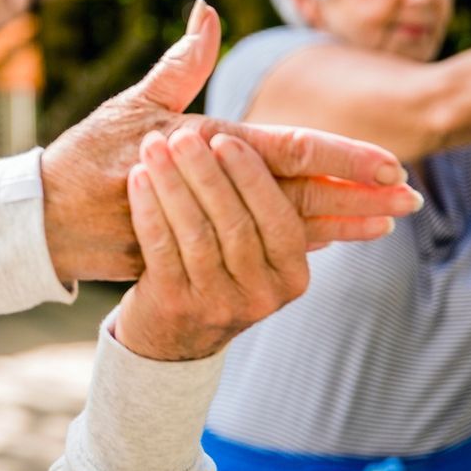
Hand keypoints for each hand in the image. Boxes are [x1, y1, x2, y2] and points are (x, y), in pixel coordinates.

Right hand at [41, 0, 420, 285]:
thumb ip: (183, 61)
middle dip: (359, 196)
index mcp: (201, 144)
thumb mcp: (133, 104)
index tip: (390, 163)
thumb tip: (208, 10)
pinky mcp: (196, 257)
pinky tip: (333, 240)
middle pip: (301, 194)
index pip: (287, 150)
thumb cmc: (88, 156)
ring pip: (286, 227)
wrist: (42, 221)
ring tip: (386, 221)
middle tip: (411, 196)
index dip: (343, 157)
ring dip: (341, 224)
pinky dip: (298, 242)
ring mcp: (204, 229)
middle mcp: (211, 190)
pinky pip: (256, 248)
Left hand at [113, 127, 319, 360]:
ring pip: (196, 234)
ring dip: (173, 184)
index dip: (252, 177)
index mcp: (292, 274)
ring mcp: (218, 304)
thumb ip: (280, 206)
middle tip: (182, 135)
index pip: (280, 219)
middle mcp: (262, 295)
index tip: (225, 138)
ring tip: (153, 146)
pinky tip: (137, 177)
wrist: (172, 335)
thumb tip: (332, 153)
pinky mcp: (175, 305)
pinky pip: (161, 249)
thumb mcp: (259, 250)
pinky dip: (149, 209)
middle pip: (236, 224)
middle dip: (206, 174)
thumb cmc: (219, 267)